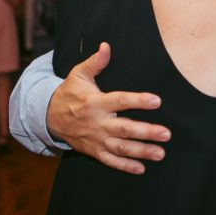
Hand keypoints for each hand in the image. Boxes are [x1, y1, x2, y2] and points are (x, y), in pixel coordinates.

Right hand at [46, 42, 171, 174]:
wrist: (49, 116)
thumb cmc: (69, 93)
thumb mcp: (78, 74)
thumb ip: (95, 62)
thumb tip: (106, 46)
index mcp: (95, 102)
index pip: (120, 101)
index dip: (139, 101)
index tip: (157, 101)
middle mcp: (97, 122)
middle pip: (124, 129)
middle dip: (146, 132)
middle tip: (166, 134)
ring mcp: (95, 139)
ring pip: (120, 148)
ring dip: (141, 151)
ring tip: (160, 153)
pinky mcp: (93, 150)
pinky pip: (110, 161)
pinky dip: (124, 166)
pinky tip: (141, 168)